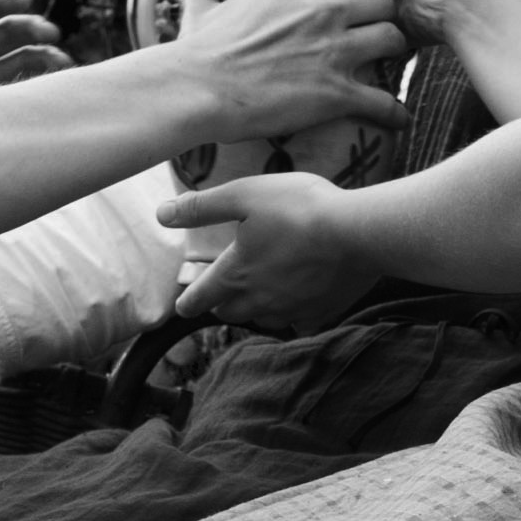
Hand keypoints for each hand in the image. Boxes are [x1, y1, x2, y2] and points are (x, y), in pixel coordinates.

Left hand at [0, 0, 70, 104]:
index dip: (0, 1)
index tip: (25, 0)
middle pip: (3, 31)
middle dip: (30, 28)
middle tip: (52, 33)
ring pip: (17, 56)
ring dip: (42, 54)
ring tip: (64, 63)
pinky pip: (18, 84)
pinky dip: (38, 81)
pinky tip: (56, 83)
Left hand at [163, 172, 379, 331]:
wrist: (358, 233)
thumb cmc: (299, 208)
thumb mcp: (244, 195)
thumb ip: (201, 207)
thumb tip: (161, 214)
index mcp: (235, 275)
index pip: (200, 298)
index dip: (188, 302)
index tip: (182, 307)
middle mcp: (258, 301)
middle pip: (229, 312)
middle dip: (221, 302)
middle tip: (223, 291)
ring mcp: (291, 311)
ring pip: (262, 320)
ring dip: (255, 310)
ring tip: (259, 294)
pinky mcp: (321, 313)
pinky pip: (299, 324)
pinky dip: (294, 316)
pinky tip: (299, 305)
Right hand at [166, 0, 409, 143]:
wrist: (198, 89)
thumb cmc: (201, 51)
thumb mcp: (207, 7)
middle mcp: (323, 10)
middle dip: (384, 14)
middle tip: (375, 30)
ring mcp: (334, 51)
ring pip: (393, 39)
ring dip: (392, 53)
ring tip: (385, 65)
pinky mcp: (336, 93)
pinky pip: (384, 99)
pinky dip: (394, 111)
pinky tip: (397, 118)